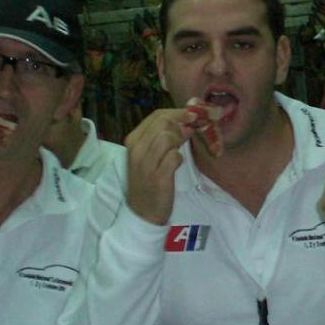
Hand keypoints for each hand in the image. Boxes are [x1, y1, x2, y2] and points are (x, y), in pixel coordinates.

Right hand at [121, 108, 196, 223]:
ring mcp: (146, 164)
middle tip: (188, 134)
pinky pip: (174, 157)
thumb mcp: (149, 155)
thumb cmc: (148, 181)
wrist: (142, 212)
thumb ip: (163, 138)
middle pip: (163, 123)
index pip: (155, 116)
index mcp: (133, 141)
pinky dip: (179, 159)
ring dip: (178, 142)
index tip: (192, 115)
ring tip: (177, 152)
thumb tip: (186, 123)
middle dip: (180, 125)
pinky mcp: (158, 177)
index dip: (177, 112)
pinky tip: (175, 166)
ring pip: (167, 137)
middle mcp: (136, 150)